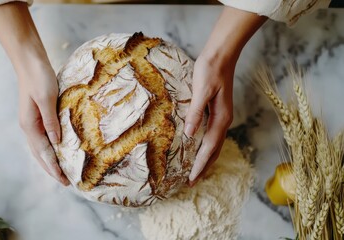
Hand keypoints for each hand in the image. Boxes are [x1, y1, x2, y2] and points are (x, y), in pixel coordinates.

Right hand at [0, 2, 68, 184]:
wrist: (30, 62)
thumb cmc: (39, 78)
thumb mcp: (46, 98)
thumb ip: (51, 121)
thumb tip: (56, 142)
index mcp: (29, 125)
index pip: (44, 152)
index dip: (54, 167)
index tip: (64, 180)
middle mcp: (29, 127)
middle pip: (40, 154)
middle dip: (52, 169)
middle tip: (65, 182)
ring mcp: (32, 122)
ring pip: (40, 148)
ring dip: (50, 161)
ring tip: (61, 172)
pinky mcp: (37, 116)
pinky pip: (43, 138)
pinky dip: (50, 149)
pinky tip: (58, 151)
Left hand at [184, 6, 266, 185]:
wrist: (222, 55)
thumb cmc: (210, 70)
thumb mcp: (201, 90)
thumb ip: (196, 113)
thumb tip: (189, 135)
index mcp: (221, 118)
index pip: (209, 148)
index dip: (200, 164)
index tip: (191, 178)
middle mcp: (224, 120)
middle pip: (214, 150)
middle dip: (203, 167)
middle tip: (191, 182)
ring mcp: (222, 116)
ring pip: (214, 144)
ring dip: (205, 159)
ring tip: (196, 171)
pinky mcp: (218, 111)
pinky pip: (213, 135)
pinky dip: (206, 146)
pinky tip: (198, 147)